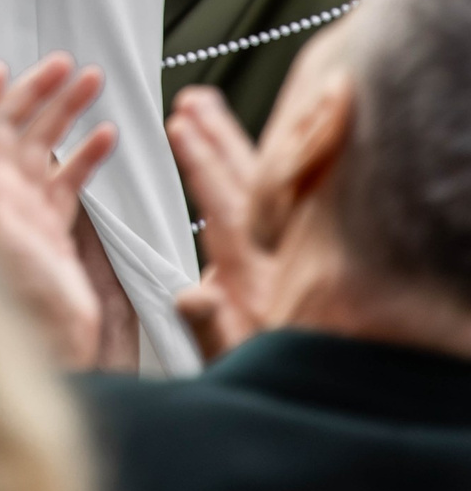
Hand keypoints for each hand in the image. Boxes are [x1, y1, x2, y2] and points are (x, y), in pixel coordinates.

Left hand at [0, 53, 117, 368]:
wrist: (51, 350)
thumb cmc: (11, 293)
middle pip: (9, 128)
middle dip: (35, 92)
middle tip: (64, 63)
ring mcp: (23, 212)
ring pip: (44, 148)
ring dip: (65, 113)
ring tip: (92, 82)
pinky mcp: (52, 231)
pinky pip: (69, 181)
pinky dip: (87, 155)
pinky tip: (107, 135)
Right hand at [167, 84, 269, 359]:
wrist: (310, 391)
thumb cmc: (263, 377)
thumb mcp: (229, 358)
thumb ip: (209, 326)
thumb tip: (192, 294)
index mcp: (251, 275)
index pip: (223, 205)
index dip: (201, 164)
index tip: (180, 126)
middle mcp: (269, 254)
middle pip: (243, 182)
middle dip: (216, 136)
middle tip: (193, 99)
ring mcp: (278, 249)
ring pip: (257, 182)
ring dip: (229, 141)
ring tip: (205, 106)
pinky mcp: (284, 252)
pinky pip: (272, 194)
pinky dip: (253, 163)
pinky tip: (237, 148)